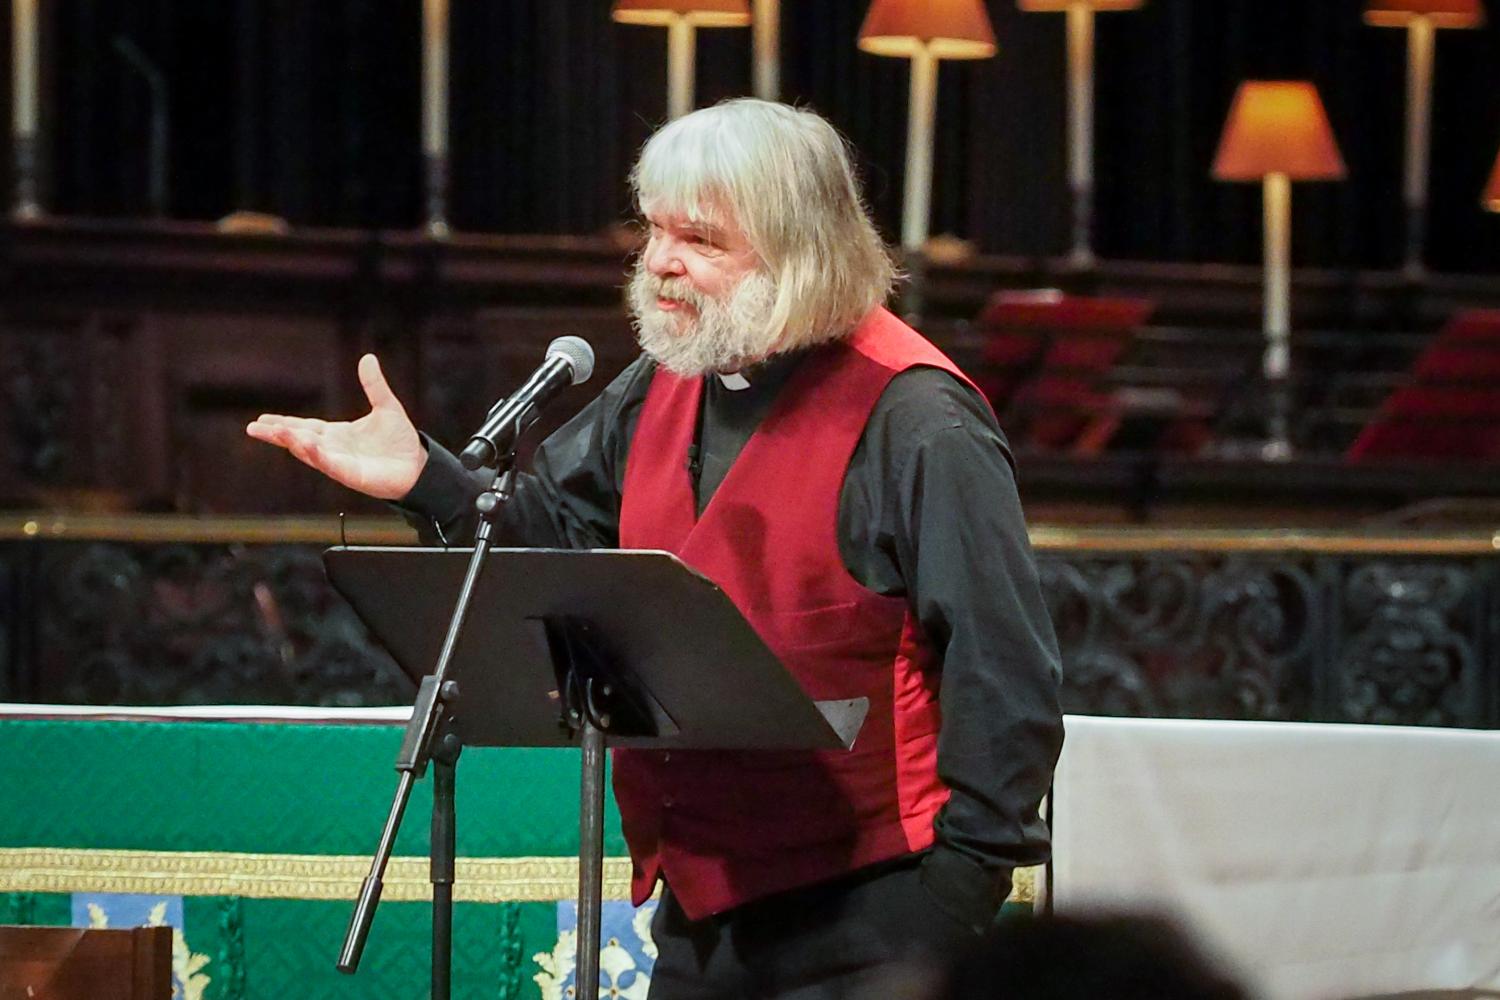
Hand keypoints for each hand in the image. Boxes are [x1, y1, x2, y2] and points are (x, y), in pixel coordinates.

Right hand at [246, 354, 426, 500]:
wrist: (419, 466)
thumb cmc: (400, 441)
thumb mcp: (386, 406)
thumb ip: (374, 385)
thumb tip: (368, 357)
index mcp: (337, 434)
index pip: (305, 427)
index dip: (284, 423)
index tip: (262, 420)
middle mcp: (334, 449)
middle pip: (300, 440)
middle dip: (278, 434)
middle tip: (253, 429)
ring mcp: (341, 463)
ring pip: (311, 453)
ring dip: (293, 443)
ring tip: (275, 433)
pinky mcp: (352, 475)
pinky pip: (330, 465)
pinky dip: (317, 456)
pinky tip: (304, 445)